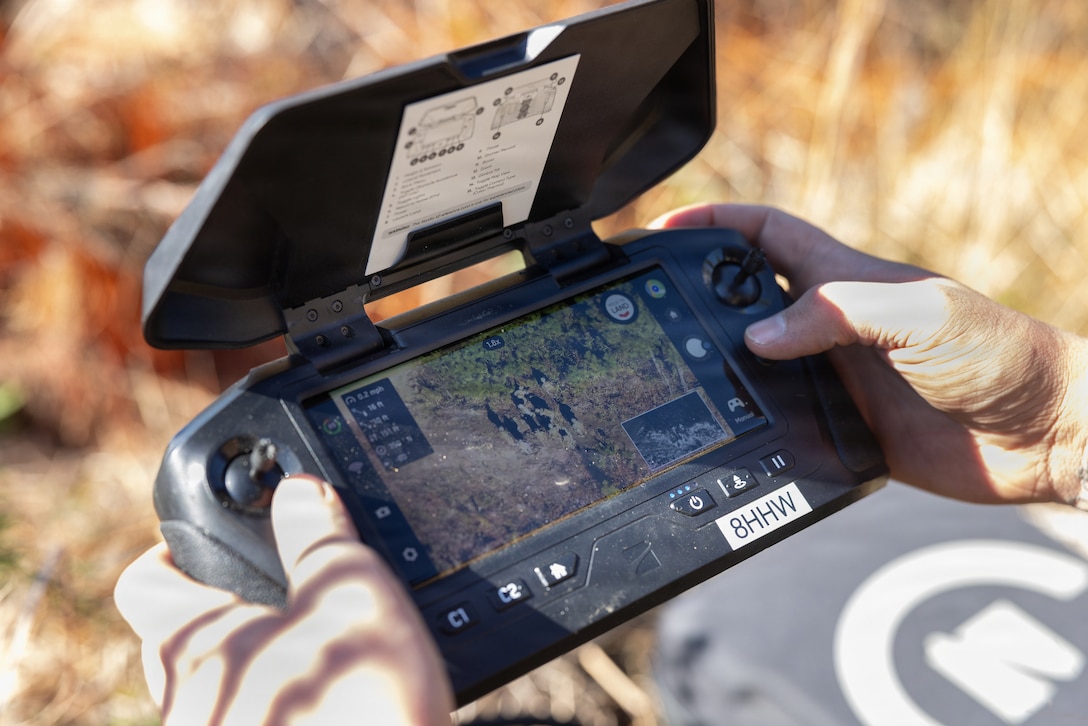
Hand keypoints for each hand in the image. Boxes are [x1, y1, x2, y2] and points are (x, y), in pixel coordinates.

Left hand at [115, 476, 453, 724]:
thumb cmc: (359, 697)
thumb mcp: (350, 590)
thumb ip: (317, 533)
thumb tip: (299, 491)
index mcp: (198, 641)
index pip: (143, 582)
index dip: (171, 549)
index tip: (211, 537)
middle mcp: (188, 698)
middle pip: (172, 638)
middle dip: (217, 607)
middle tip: (275, 589)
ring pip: (208, 686)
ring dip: (248, 658)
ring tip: (310, 645)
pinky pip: (242, 718)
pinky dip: (270, 698)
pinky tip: (321, 696)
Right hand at [652, 203, 1087, 504]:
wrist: (1044, 437)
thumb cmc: (1002, 357)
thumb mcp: (921, 316)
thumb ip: (838, 315)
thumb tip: (758, 338)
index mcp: (849, 283)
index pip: (768, 236)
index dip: (716, 223)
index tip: (667, 227)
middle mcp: (835, 327)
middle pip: (750, 297)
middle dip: (701, 292)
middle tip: (659, 304)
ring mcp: (836, 377)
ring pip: (757, 363)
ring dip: (720, 363)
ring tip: (678, 370)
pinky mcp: (844, 427)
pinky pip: (783, 420)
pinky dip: (754, 422)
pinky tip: (731, 428)